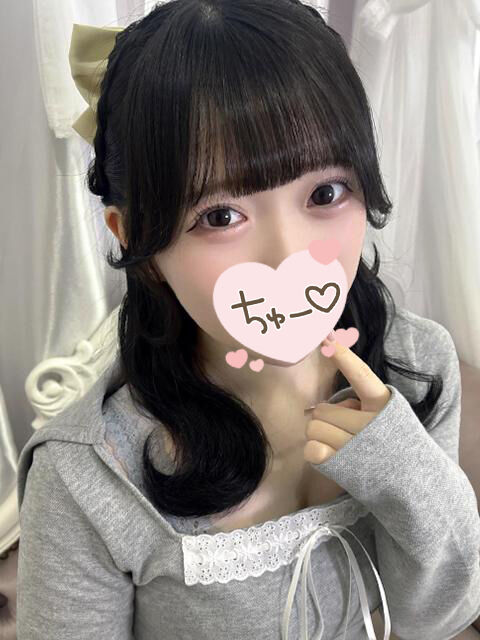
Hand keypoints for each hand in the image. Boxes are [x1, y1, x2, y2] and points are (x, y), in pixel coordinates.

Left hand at [304, 335, 391, 463]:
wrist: (411, 482)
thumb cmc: (388, 443)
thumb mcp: (382, 415)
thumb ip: (355, 403)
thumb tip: (316, 406)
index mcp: (383, 404)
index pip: (362, 376)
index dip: (343, 357)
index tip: (328, 338)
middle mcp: (371, 423)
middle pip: (322, 410)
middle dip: (326, 418)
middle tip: (344, 430)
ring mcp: (356, 446)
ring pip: (313, 428)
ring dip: (321, 436)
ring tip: (342, 445)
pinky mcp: (342, 466)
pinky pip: (311, 449)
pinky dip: (316, 452)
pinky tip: (333, 457)